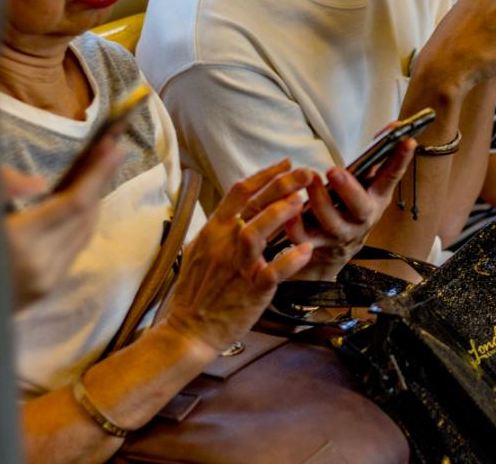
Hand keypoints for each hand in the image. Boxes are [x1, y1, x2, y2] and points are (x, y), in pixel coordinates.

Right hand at [0, 139, 123, 307]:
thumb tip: (37, 181)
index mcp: (19, 240)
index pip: (74, 203)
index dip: (97, 174)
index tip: (113, 147)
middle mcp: (43, 261)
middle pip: (86, 214)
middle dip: (101, 180)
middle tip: (111, 149)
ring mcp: (50, 277)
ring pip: (86, 231)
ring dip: (95, 200)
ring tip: (100, 171)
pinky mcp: (51, 287)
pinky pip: (77, 247)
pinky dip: (83, 222)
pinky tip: (83, 205)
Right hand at [163, 159, 313, 353]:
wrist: (188, 330)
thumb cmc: (197, 292)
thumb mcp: (200, 251)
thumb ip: (220, 230)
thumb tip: (237, 211)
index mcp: (213, 231)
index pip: (239, 192)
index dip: (265, 174)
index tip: (286, 164)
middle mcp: (223, 243)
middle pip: (252, 204)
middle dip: (282, 183)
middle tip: (306, 173)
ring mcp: (237, 266)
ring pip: (256, 232)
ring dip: (280, 214)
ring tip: (302, 201)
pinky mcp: (251, 289)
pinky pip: (273, 271)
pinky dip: (290, 260)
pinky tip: (306, 251)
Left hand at [283, 139, 414, 280]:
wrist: (338, 250)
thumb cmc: (352, 206)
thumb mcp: (368, 184)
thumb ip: (377, 157)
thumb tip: (392, 127)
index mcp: (376, 199)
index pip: (391, 178)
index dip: (401, 160)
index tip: (407, 141)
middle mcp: (362, 219)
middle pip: (360, 207)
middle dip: (349, 188)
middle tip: (334, 170)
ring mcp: (340, 234)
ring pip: (331, 221)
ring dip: (319, 200)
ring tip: (309, 179)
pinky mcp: (317, 244)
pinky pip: (304, 237)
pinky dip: (295, 225)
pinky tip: (290, 208)